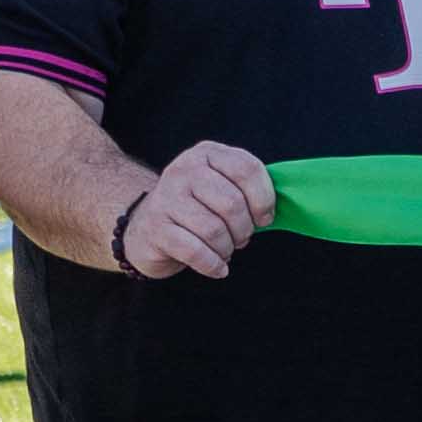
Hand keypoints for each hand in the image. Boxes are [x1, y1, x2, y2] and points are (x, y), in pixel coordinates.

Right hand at [117, 139, 275, 279]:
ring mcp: (166, 198)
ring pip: (214, 230)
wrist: (145, 226)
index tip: (265, 218)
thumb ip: (246, 188)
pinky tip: (218, 267)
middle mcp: (183, 170)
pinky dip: (213, 265)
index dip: (264, 199)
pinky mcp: (156, 228)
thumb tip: (276, 209)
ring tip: (225, 249)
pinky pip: (196, 251)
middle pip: (232, 203)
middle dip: (245, 229)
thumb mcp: (220, 185)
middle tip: (242, 238)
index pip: (247, 169)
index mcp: (207, 154)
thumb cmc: (196, 208)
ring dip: (228, 248)